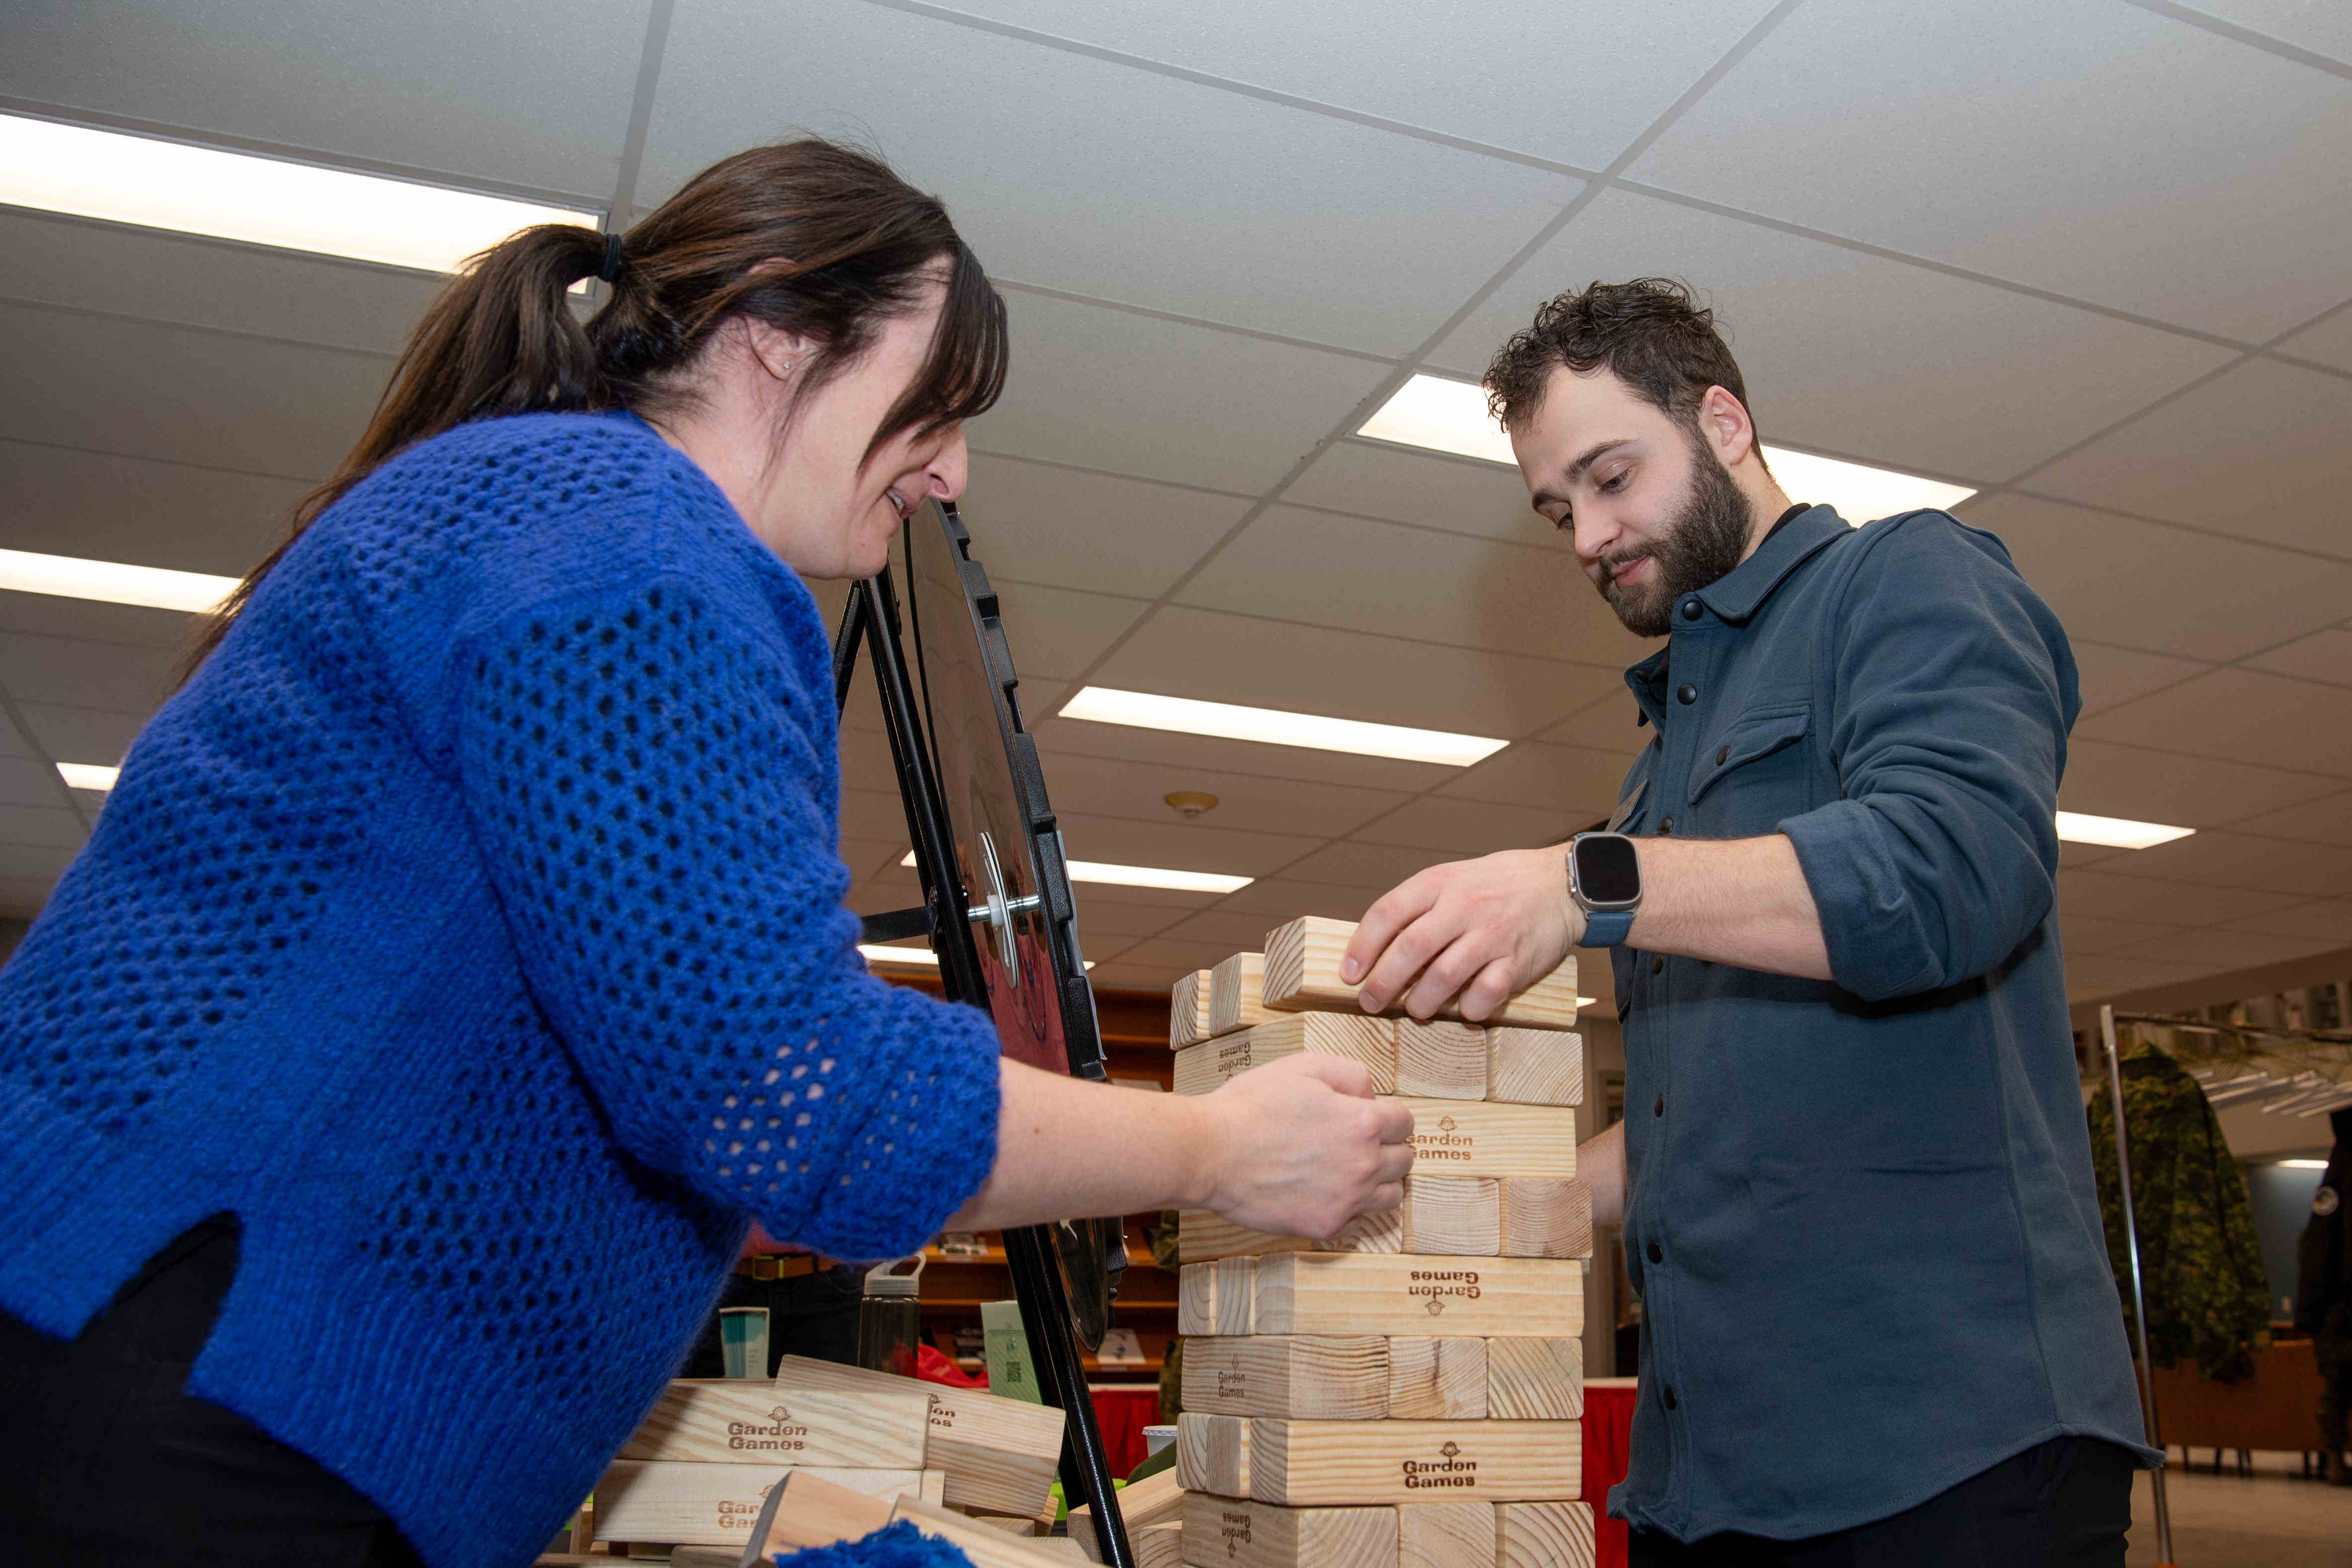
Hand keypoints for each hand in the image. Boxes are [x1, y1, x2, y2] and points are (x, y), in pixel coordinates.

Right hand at [1194, 1054, 1414, 1239]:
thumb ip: (1351, 1074)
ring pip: (1391, 1195)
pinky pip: (1359, 1221)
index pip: (1405, 1122)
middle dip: (1387, 1147)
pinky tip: (1327, 1192)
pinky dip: (1351, 1207)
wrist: (1211, 1153)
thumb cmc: (1252, 1105)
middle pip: (1404, 1160)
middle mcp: (1364, 1164)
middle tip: (1358, 1142)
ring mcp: (1347, 1200)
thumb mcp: (1304, 1067)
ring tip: (1350, 1171)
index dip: (1388, 1116)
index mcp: (1363, 1122)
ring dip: (1378, 1181)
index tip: (1370, 1117)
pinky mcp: (1326, 1226)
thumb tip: (1372, 1095)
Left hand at [1341, 846, 1584, 1020]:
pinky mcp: (1518, 959)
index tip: (1349, 975)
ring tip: (1416, 1010)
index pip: (1388, 912)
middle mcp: (1464, 906)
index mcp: (1439, 884)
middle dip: (1384, 982)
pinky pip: (1487, 993)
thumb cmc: (1494, 886)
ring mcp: (1492, 933)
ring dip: (1422, 1001)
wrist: (1557, 883)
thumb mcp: (1451, 881)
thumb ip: (1416, 909)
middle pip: (1411, 947)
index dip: (1362, 946)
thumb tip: (1373, 952)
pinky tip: (1464, 1010)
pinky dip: (1469, 1009)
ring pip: (1445, 975)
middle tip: (1370, 1003)